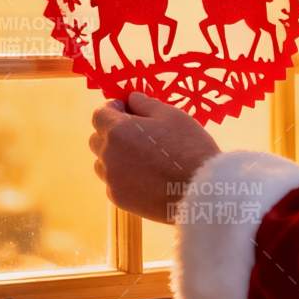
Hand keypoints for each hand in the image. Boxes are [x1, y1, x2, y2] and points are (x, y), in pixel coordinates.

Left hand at [89, 93, 220, 222]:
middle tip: (137, 134)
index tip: (127, 110)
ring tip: (142, 158)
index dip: (112, 109)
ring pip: (103, 162)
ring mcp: (111, 179)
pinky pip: (113, 182)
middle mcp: (108, 155)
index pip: (99, 114)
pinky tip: (146, 177)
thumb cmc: (189, 147)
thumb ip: (146, 104)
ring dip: (115, 156)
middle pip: (97, 138)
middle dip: (112, 132)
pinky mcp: (118, 199)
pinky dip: (123, 177)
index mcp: (118, 130)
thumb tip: (131, 99)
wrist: (201, 191)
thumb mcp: (172, 115)